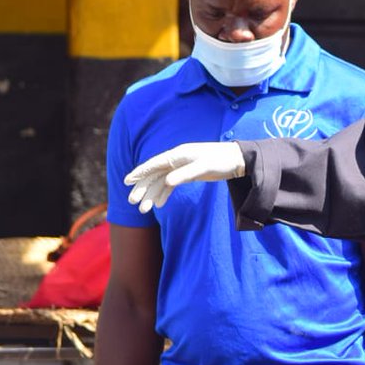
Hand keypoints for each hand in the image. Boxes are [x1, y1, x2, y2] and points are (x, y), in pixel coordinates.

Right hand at [124, 142, 245, 212]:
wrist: (237, 160)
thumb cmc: (221, 161)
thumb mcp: (204, 167)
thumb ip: (186, 174)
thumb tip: (168, 182)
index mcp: (178, 155)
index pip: (154, 164)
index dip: (139, 172)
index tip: (127, 181)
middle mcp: (176, 160)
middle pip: (154, 175)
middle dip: (143, 188)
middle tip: (134, 203)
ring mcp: (181, 167)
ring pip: (161, 182)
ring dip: (152, 194)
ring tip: (144, 209)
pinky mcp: (187, 174)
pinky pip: (171, 185)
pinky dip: (164, 194)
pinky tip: (158, 204)